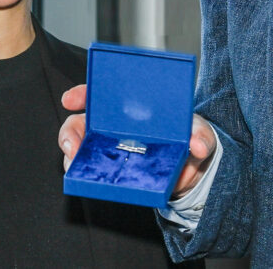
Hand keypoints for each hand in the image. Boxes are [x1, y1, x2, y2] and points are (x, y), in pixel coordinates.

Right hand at [58, 85, 217, 195]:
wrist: (192, 172)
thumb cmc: (188, 139)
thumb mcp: (198, 131)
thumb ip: (201, 134)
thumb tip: (198, 145)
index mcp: (131, 108)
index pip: (100, 94)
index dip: (82, 92)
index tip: (70, 98)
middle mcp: (114, 127)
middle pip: (82, 122)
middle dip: (70, 131)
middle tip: (72, 143)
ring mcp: (111, 150)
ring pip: (81, 149)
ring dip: (73, 156)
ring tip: (75, 163)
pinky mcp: (113, 172)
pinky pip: (91, 173)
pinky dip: (85, 176)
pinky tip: (88, 179)